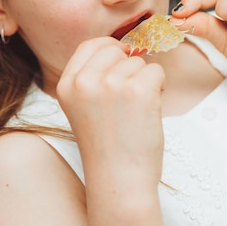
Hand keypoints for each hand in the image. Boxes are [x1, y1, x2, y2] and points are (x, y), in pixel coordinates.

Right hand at [56, 37, 165, 189]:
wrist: (119, 180)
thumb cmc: (107, 148)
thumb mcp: (82, 108)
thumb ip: (92, 79)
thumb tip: (123, 48)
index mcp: (66, 85)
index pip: (90, 45)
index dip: (110, 49)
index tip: (121, 60)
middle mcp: (85, 81)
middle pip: (116, 50)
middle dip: (129, 67)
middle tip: (130, 97)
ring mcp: (111, 84)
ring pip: (139, 62)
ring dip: (145, 82)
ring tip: (136, 112)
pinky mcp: (138, 90)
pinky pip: (156, 71)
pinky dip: (159, 88)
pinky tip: (149, 110)